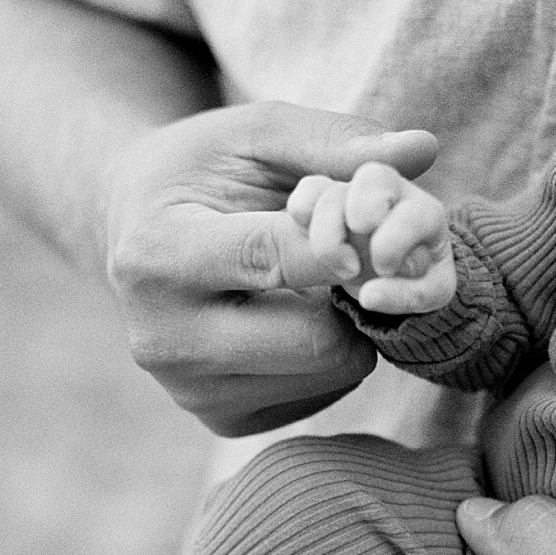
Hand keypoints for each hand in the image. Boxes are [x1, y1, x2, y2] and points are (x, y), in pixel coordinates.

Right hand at [102, 102, 437, 435]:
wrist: (132, 233)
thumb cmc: (200, 171)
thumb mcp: (253, 134)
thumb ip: (333, 139)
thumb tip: (423, 148)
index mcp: (157, 257)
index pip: (268, 260)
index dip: (338, 247)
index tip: (375, 230)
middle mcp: (164, 339)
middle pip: (315, 340)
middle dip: (359, 293)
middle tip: (368, 253)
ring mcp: (193, 391)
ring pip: (331, 371)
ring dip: (352, 321)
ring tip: (328, 278)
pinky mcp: (224, 420)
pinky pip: (324, 392)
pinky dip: (334, 351)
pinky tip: (305, 312)